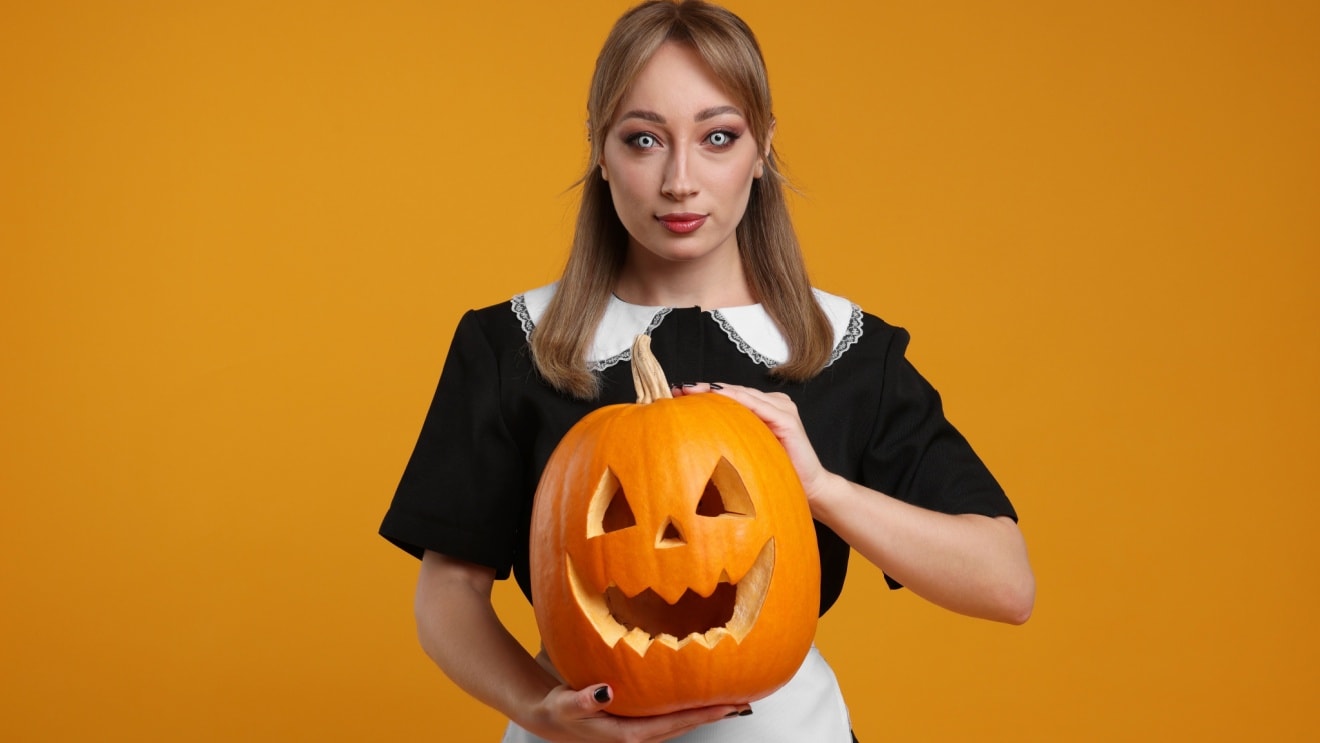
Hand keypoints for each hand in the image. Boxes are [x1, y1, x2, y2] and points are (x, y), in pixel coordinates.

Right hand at [528, 683, 749, 741]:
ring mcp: (639, 729)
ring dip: (704, 713)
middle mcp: (638, 734)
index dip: (699, 715)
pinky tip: (700, 697)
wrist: (549, 717)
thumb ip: (584, 699)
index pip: (671, 724)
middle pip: (683, 725)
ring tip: (731, 700)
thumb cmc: (559, 710)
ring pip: (679, 722)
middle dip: (712, 714)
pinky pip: (669, 715)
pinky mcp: (638, 721)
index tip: (725, 706)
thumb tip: (605, 691)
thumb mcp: (565, 704)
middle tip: (742, 701)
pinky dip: (688, 707)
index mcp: (627, 733)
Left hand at [673, 383, 837, 506]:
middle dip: (705, 389)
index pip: (731, 395)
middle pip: (734, 391)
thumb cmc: (776, 474)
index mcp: (765, 408)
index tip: (678, 393)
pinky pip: (757, 405)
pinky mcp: (787, 419)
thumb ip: (730, 437)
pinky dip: (736, 399)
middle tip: (678, 389)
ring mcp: (782, 408)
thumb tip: (694, 437)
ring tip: (691, 391)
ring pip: (743, 394)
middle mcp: (774, 403)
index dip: (705, 393)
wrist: (809, 489)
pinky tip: (717, 396)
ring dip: (716, 391)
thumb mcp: (747, 451)